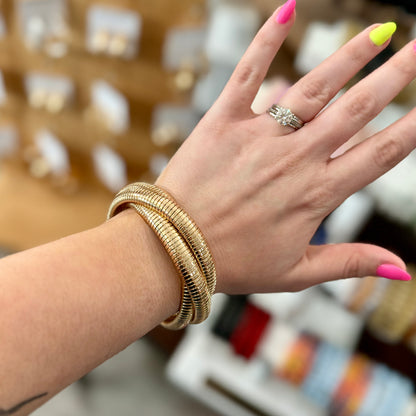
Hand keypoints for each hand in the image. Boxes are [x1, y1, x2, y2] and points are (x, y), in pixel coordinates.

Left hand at [157, 5, 414, 293]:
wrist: (174, 248)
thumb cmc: (233, 263)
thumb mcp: (296, 273)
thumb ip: (348, 263)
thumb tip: (400, 269)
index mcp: (316, 194)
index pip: (380, 153)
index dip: (412, 125)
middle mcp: (294, 159)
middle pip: (356, 109)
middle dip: (395, 75)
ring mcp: (258, 136)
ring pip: (314, 87)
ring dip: (350, 55)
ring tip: (380, 31)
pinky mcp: (223, 122)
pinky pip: (247, 75)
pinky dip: (266, 41)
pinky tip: (289, 9)